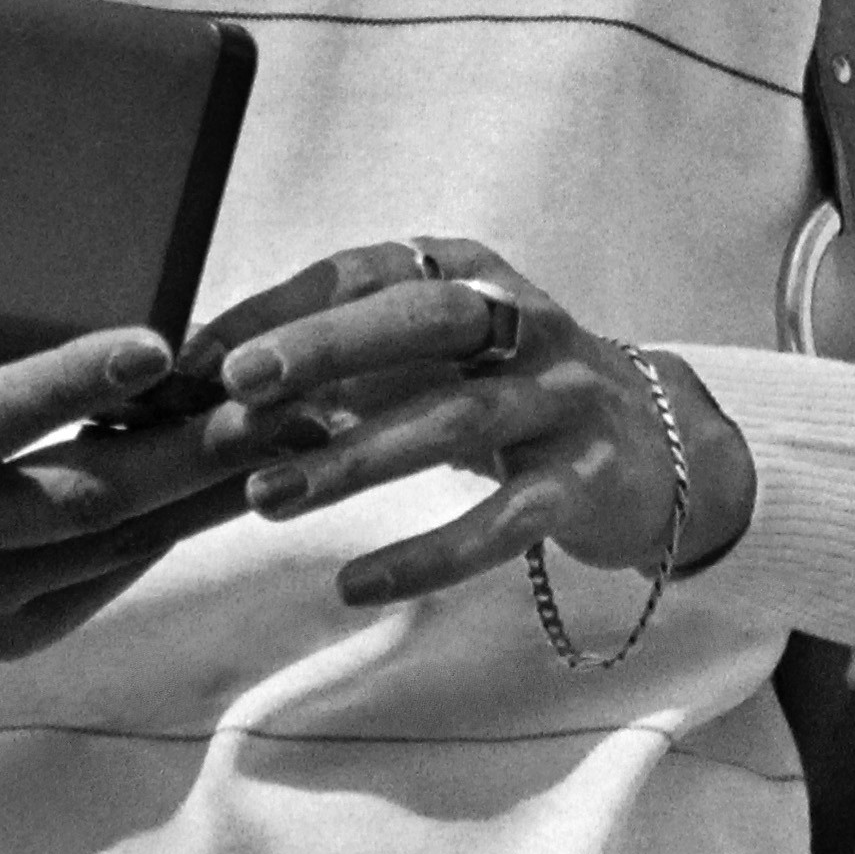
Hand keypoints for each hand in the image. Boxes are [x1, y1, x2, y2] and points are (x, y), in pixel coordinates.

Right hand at [0, 219, 278, 662]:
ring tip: (293, 433)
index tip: (160, 344)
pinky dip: (176, 529)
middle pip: (74, 496)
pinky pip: (107, 580)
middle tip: (279, 399)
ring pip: (108, 545)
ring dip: (207, 490)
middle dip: (187, 448)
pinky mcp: (0, 634)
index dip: (72, 385)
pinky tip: (236, 481)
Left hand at [210, 235, 755, 611]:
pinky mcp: (587, 481)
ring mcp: (564, 399)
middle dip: (328, 346)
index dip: (283, 308)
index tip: (200, 358)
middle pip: (426, 319)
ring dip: (356, 457)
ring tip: (265, 498)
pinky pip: (505, 520)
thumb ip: (341, 363)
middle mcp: (526, 322)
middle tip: (238, 386)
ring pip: (458, 418)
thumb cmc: (505, 395)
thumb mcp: (433, 358)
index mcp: (474, 275)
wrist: (654, 450)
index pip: (370, 270)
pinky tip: (356, 582)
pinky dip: (429, 554)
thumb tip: (207, 388)